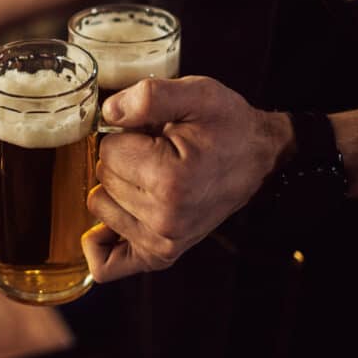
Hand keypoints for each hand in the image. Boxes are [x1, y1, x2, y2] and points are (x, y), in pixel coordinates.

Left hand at [82, 77, 292, 282]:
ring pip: (99, 207)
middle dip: (122, 159)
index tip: (154, 134)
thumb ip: (149, 96)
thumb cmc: (227, 126)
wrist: (259, 157)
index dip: (126, 133)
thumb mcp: (196, 94)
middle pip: (102, 177)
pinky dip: (102, 241)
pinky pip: (106, 263)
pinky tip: (119, 215)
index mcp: (171, 180)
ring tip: (153, 177)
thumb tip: (108, 114)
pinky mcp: (161, 256)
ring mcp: (163, 243)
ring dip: (116, 189)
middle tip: (158, 153)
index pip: (107, 149)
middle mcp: (166, 219)